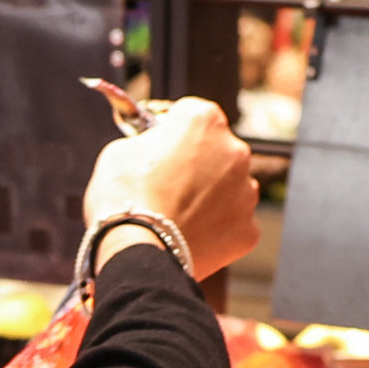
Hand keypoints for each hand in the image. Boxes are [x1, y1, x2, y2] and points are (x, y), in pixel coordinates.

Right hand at [80, 94, 257, 277]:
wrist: (135, 253)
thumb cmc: (123, 197)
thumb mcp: (120, 150)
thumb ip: (148, 141)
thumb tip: (154, 147)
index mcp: (204, 120)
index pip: (192, 114)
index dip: (173, 129)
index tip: (162, 143)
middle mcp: (235, 150)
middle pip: (216, 150)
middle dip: (196, 163)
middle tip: (168, 184)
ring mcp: (246, 192)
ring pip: (229, 187)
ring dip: (210, 195)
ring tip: (179, 213)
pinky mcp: (248, 228)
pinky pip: (233, 222)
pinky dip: (216, 227)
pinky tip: (190, 234)